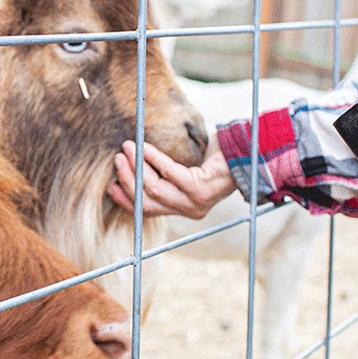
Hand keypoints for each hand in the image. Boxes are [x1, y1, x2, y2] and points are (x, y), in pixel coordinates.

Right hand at [107, 136, 236, 218]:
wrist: (247, 152)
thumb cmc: (217, 157)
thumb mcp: (188, 169)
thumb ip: (167, 173)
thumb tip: (136, 161)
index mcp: (184, 208)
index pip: (148, 211)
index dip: (127, 200)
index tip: (110, 187)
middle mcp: (188, 210)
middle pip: (146, 201)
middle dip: (127, 180)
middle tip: (117, 160)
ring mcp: (194, 202)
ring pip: (153, 188)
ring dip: (136, 167)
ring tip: (128, 148)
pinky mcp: (199, 189)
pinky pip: (169, 173)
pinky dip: (153, 158)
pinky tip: (144, 147)